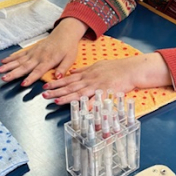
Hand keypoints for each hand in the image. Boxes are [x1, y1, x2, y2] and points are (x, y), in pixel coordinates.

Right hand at [0, 18, 87, 86]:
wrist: (65, 33)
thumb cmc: (68, 47)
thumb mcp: (70, 58)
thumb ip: (63, 68)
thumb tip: (58, 78)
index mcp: (48, 60)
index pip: (38, 71)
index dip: (30, 78)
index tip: (23, 84)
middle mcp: (39, 56)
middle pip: (24, 66)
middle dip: (13, 73)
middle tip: (4, 78)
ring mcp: (34, 52)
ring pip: (19, 60)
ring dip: (9, 65)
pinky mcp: (31, 49)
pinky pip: (20, 54)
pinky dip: (11, 57)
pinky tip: (4, 61)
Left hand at [42, 52, 171, 104]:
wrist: (131, 69)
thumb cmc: (116, 68)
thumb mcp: (98, 65)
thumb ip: (85, 70)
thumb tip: (73, 72)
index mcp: (87, 73)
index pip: (68, 78)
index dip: (56, 82)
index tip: (45, 85)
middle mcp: (89, 79)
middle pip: (70, 86)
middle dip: (56, 91)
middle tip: (44, 95)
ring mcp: (97, 86)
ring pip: (79, 92)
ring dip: (66, 97)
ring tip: (55, 101)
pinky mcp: (106, 92)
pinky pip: (94, 100)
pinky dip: (86, 105)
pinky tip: (79, 109)